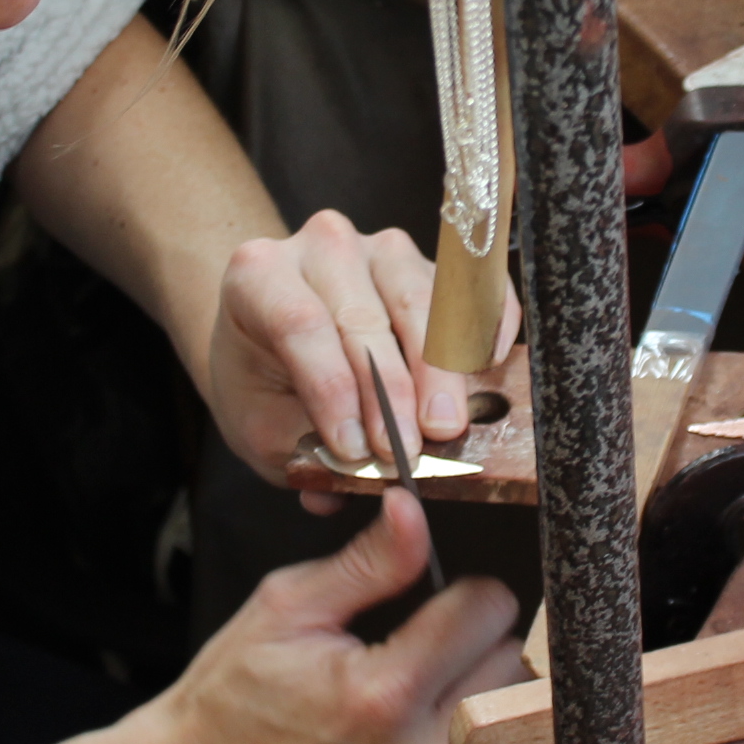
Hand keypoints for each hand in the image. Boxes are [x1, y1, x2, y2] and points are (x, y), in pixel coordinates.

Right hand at [128, 492, 520, 743]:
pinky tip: (419, 737)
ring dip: (483, 696)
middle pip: (512, 667)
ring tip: (426, 693)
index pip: (486, 610)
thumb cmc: (228, 706)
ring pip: (513, 722)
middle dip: (475, 644)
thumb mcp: (283, 609)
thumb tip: (415, 512)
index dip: (460, 593)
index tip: (433, 603)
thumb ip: (365, 562)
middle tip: (424, 648)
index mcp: (381, 693)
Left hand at [207, 209, 521, 505]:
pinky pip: (469, 287)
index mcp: (259, 275)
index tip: (354, 447)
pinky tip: (485, 373)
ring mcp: (380, 250)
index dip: (332, 387)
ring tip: (445, 426)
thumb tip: (332, 496)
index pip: (300, 323)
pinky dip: (483, 328)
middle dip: (391, 391)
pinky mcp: (429, 263)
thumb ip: (299, 454)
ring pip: (420, 299)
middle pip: (364, 316)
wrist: (276, 335)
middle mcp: (322, 247)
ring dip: (439, 370)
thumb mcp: (263, 426)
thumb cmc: (266, 378)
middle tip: (409, 449)